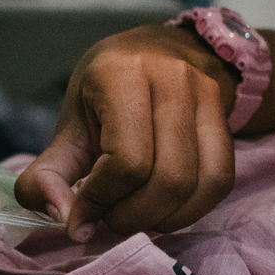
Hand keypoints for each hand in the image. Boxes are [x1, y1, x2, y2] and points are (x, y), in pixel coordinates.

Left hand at [15, 24, 238, 239]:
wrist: (155, 52)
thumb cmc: (104, 94)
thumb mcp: (69, 128)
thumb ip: (49, 177)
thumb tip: (66, 222)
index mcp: (122, 75)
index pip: (127, 161)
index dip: (102, 200)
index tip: (82, 215)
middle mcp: (171, 79)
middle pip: (168, 179)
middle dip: (134, 216)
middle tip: (110, 218)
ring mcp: (205, 96)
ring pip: (197, 184)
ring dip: (162, 218)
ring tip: (135, 213)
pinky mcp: (225, 118)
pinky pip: (219, 181)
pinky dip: (191, 211)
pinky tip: (164, 209)